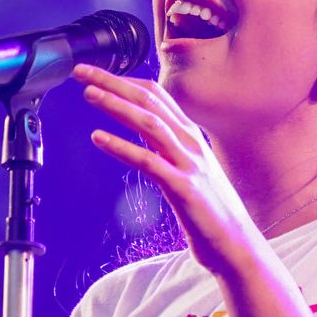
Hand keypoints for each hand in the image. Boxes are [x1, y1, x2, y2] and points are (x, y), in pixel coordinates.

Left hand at [73, 64, 260, 275]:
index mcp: (189, 135)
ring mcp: (189, 164)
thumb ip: (164, 144)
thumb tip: (138, 124)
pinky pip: (149, 162)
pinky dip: (121, 147)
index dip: (124, 79)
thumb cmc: (208, 209)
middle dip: (113, 82)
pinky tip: (98, 138)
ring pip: (150, 123)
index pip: (156, 95)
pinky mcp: (184, 188)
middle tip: (80, 71)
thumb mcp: (185, 167)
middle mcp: (191, 142)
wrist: (236, 245)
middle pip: (150, 101)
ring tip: (88, 94)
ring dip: (116, 105)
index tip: (95, 72)